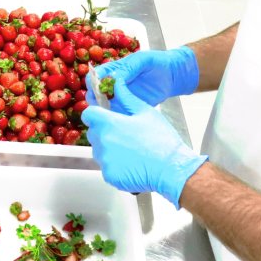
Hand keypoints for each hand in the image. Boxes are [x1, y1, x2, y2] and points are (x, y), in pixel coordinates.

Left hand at [80, 80, 206, 207]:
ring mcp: (105, 160)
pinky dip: (115, 166)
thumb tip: (117, 84)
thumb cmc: (162, 140)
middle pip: (94, 133)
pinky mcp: (109, 176)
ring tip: (131, 150)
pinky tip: (131, 163)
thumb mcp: (145, 112)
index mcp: (109, 123)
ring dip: (109, 149)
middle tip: (125, 135)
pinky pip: (106, 167)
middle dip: (104, 132)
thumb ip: (126, 98)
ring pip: (99, 151)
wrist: (172, 169)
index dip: (96, 114)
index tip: (104, 117)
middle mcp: (103, 142)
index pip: (89, 115)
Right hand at [86, 46, 198, 112]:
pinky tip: (117, 118)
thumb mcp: (142, 60)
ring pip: (104, 105)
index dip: (93, 80)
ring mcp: (121, 97)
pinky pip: (118, 114)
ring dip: (103, 108)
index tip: (96, 86)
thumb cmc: (156, 63)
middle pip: (96, 92)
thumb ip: (128, 68)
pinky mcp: (130, 108)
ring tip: (109, 110)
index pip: (96, 75)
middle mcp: (114, 84)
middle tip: (102, 99)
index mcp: (114, 70)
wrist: (172, 75)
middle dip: (95, 96)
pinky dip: (115, 117)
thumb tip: (113, 77)